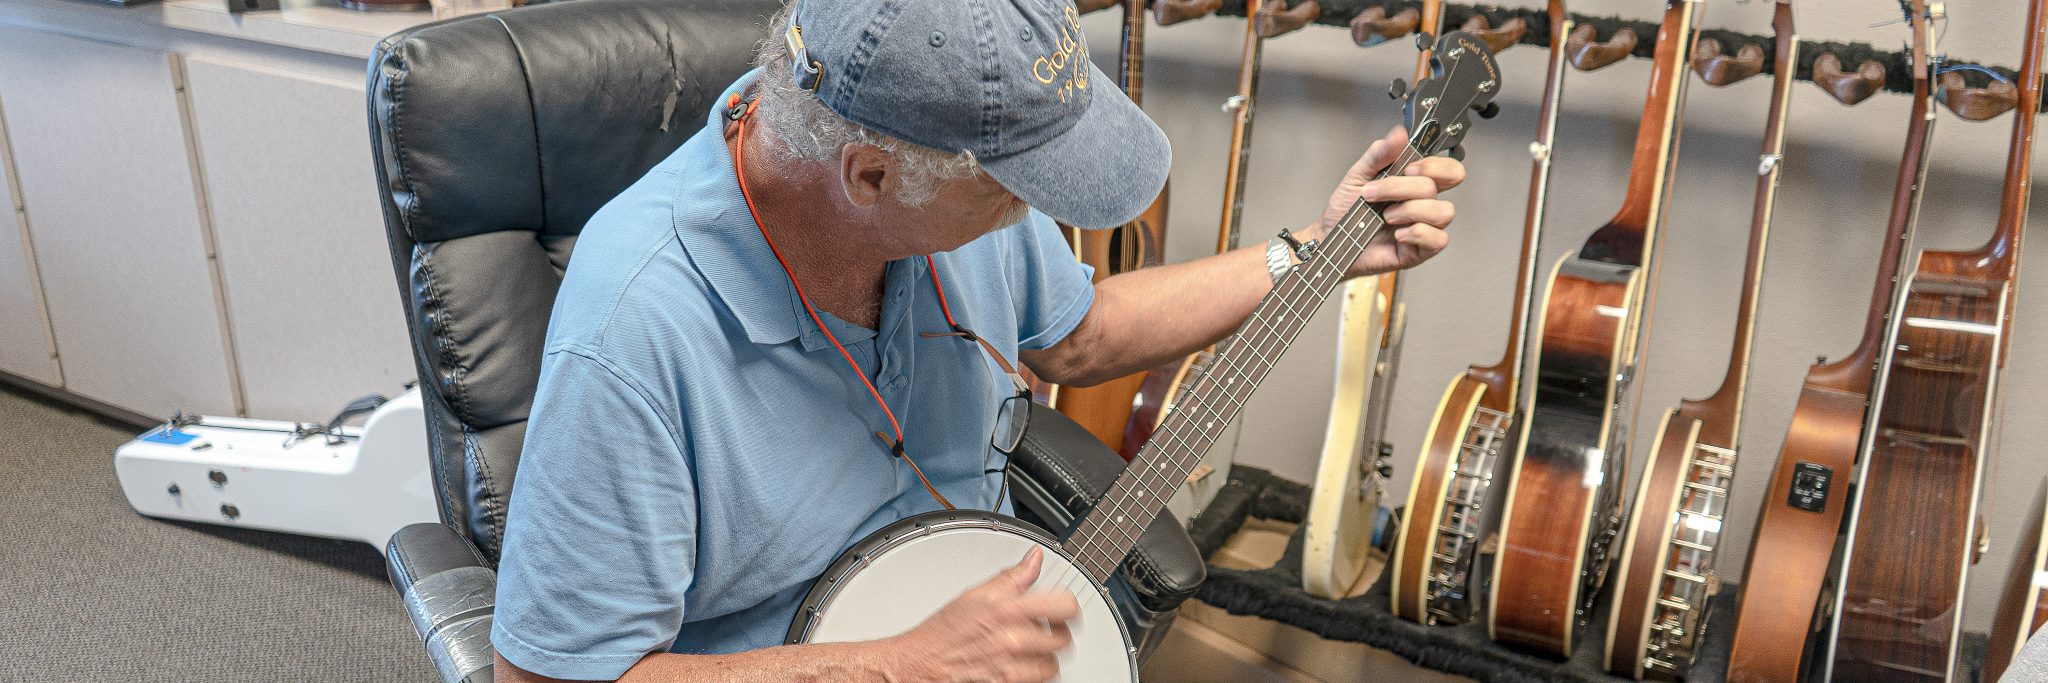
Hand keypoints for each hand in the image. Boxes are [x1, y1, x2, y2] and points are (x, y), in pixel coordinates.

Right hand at [883, 547, 1079, 682]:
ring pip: (1053, 665)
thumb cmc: (944, 632)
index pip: (1064, 606)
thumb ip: (1012, 577)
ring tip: (1034, 649)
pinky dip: (1033, 674)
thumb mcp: (976, 595)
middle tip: (1049, 629)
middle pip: (1062, 639)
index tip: (1065, 608)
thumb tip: (1035, 558)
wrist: (922, 663)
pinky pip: (1036, 681)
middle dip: (1057, 633)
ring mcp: (1011, 667)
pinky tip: (1023, 664)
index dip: (1069, 607)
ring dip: (1047, 656)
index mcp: (1007, 610)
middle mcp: (1012, 639)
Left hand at [1308, 126, 1464, 277]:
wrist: (1330, 239)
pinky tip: (1398, 234)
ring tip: (1386, 216)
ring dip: (1409, 211)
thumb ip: (1379, 154)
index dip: (1434, 165)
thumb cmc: (1345, 210)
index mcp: (1414, 182)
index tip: (1408, 168)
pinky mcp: (1421, 249)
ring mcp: (1424, 226)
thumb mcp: (1358, 175)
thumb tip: (1398, 134)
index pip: (1447, 169)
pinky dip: (1417, 233)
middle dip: (1405, 188)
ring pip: (1442, 212)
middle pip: (1440, 187)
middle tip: (1380, 192)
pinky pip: (1438, 239)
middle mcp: (1423, 203)